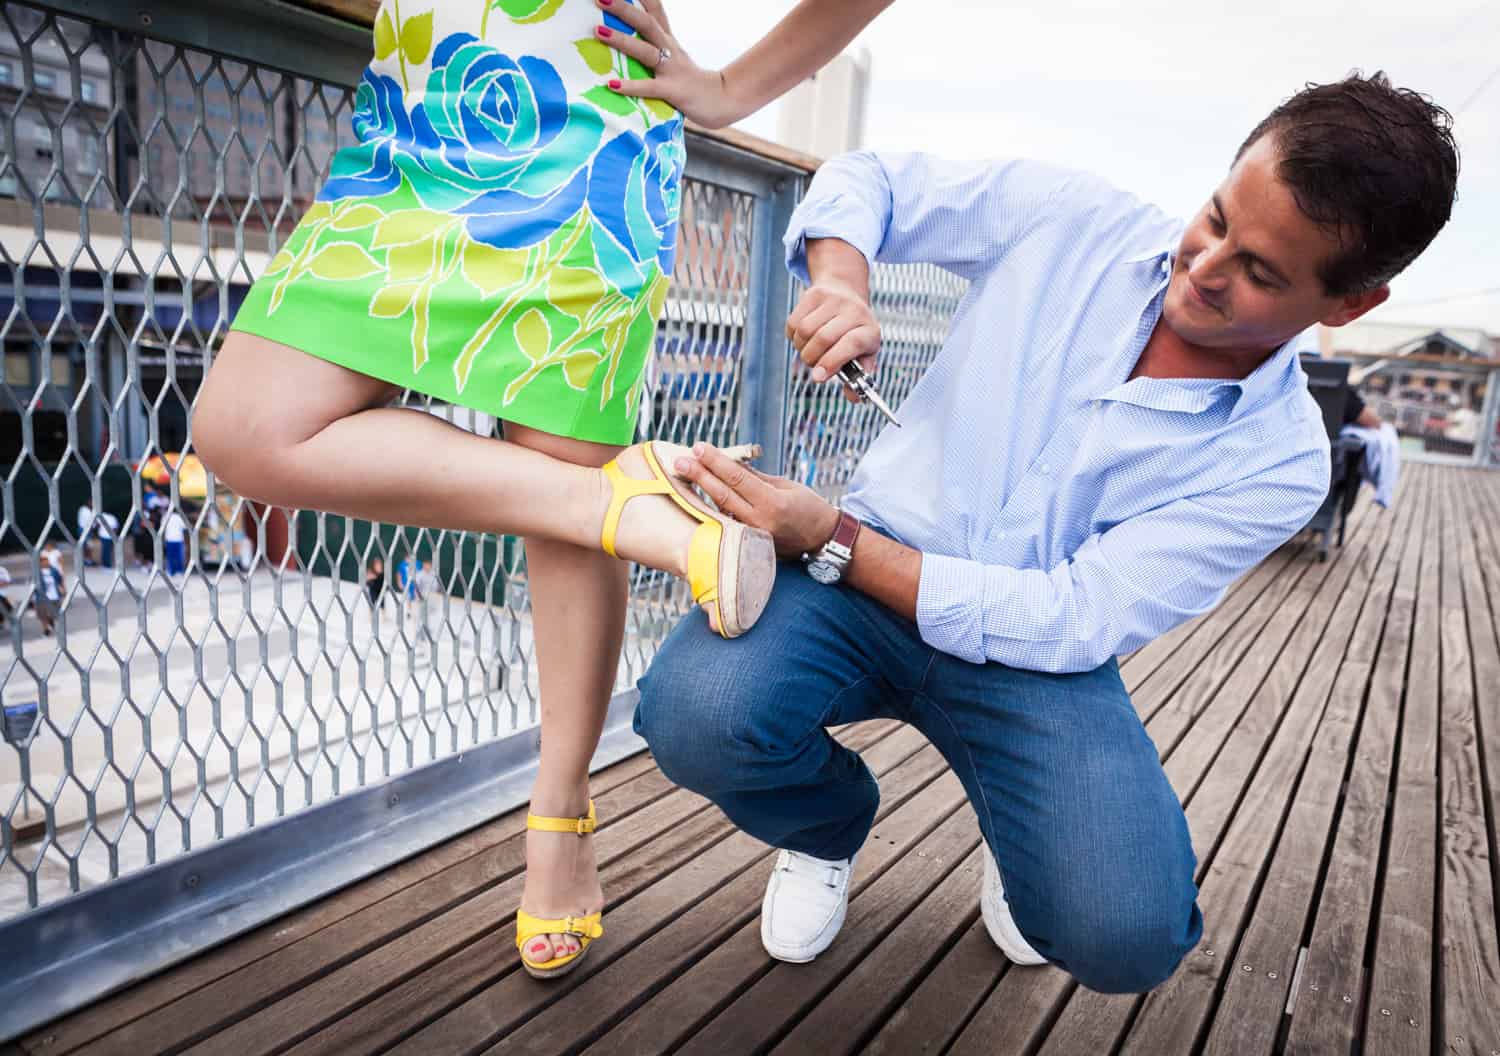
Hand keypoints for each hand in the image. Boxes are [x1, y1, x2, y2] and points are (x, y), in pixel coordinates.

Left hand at [593, 0, 746, 128]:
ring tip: (599, 31)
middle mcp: (669, 49)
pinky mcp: (672, 91)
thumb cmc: (690, 80)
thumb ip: (652, 47)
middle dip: (623, 9)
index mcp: (668, 39)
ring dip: (621, 40)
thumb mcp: (672, 57)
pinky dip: (631, 86)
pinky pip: (649, 87)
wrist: (722, 100)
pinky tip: (612, 85)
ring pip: (645, 50)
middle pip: (646, 22)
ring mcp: (671, 69)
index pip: (654, 8)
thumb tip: (621, 39)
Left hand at [671, 443, 840, 559]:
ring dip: (701, 492)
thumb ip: (756, 477)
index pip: (737, 477)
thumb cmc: (808, 507)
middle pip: (722, 494)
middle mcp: (760, 520)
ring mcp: (753, 535)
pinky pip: (727, 523)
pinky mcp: (749, 544)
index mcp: (772, 502)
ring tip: (683, 475)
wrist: (823, 540)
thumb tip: (729, 464)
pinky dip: (713, 508)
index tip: (699, 447)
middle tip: (679, 461)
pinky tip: (698, 496)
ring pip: (720, 510)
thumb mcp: (785, 485)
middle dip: (699, 475)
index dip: (716, 461)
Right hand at [786, 282, 881, 401]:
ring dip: (801, 348)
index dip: (832, 362)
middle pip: (823, 338)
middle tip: (814, 365)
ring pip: (805, 330)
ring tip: (810, 350)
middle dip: (812, 359)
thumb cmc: (855, 332)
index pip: (852, 344)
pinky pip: (794, 322)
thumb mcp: (864, 354)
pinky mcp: (815, 294)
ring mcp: (834, 300)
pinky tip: (803, 337)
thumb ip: (858, 377)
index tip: (818, 377)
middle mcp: (855, 311)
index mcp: (870, 331)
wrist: (846, 293)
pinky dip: (793, 336)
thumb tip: (853, 398)